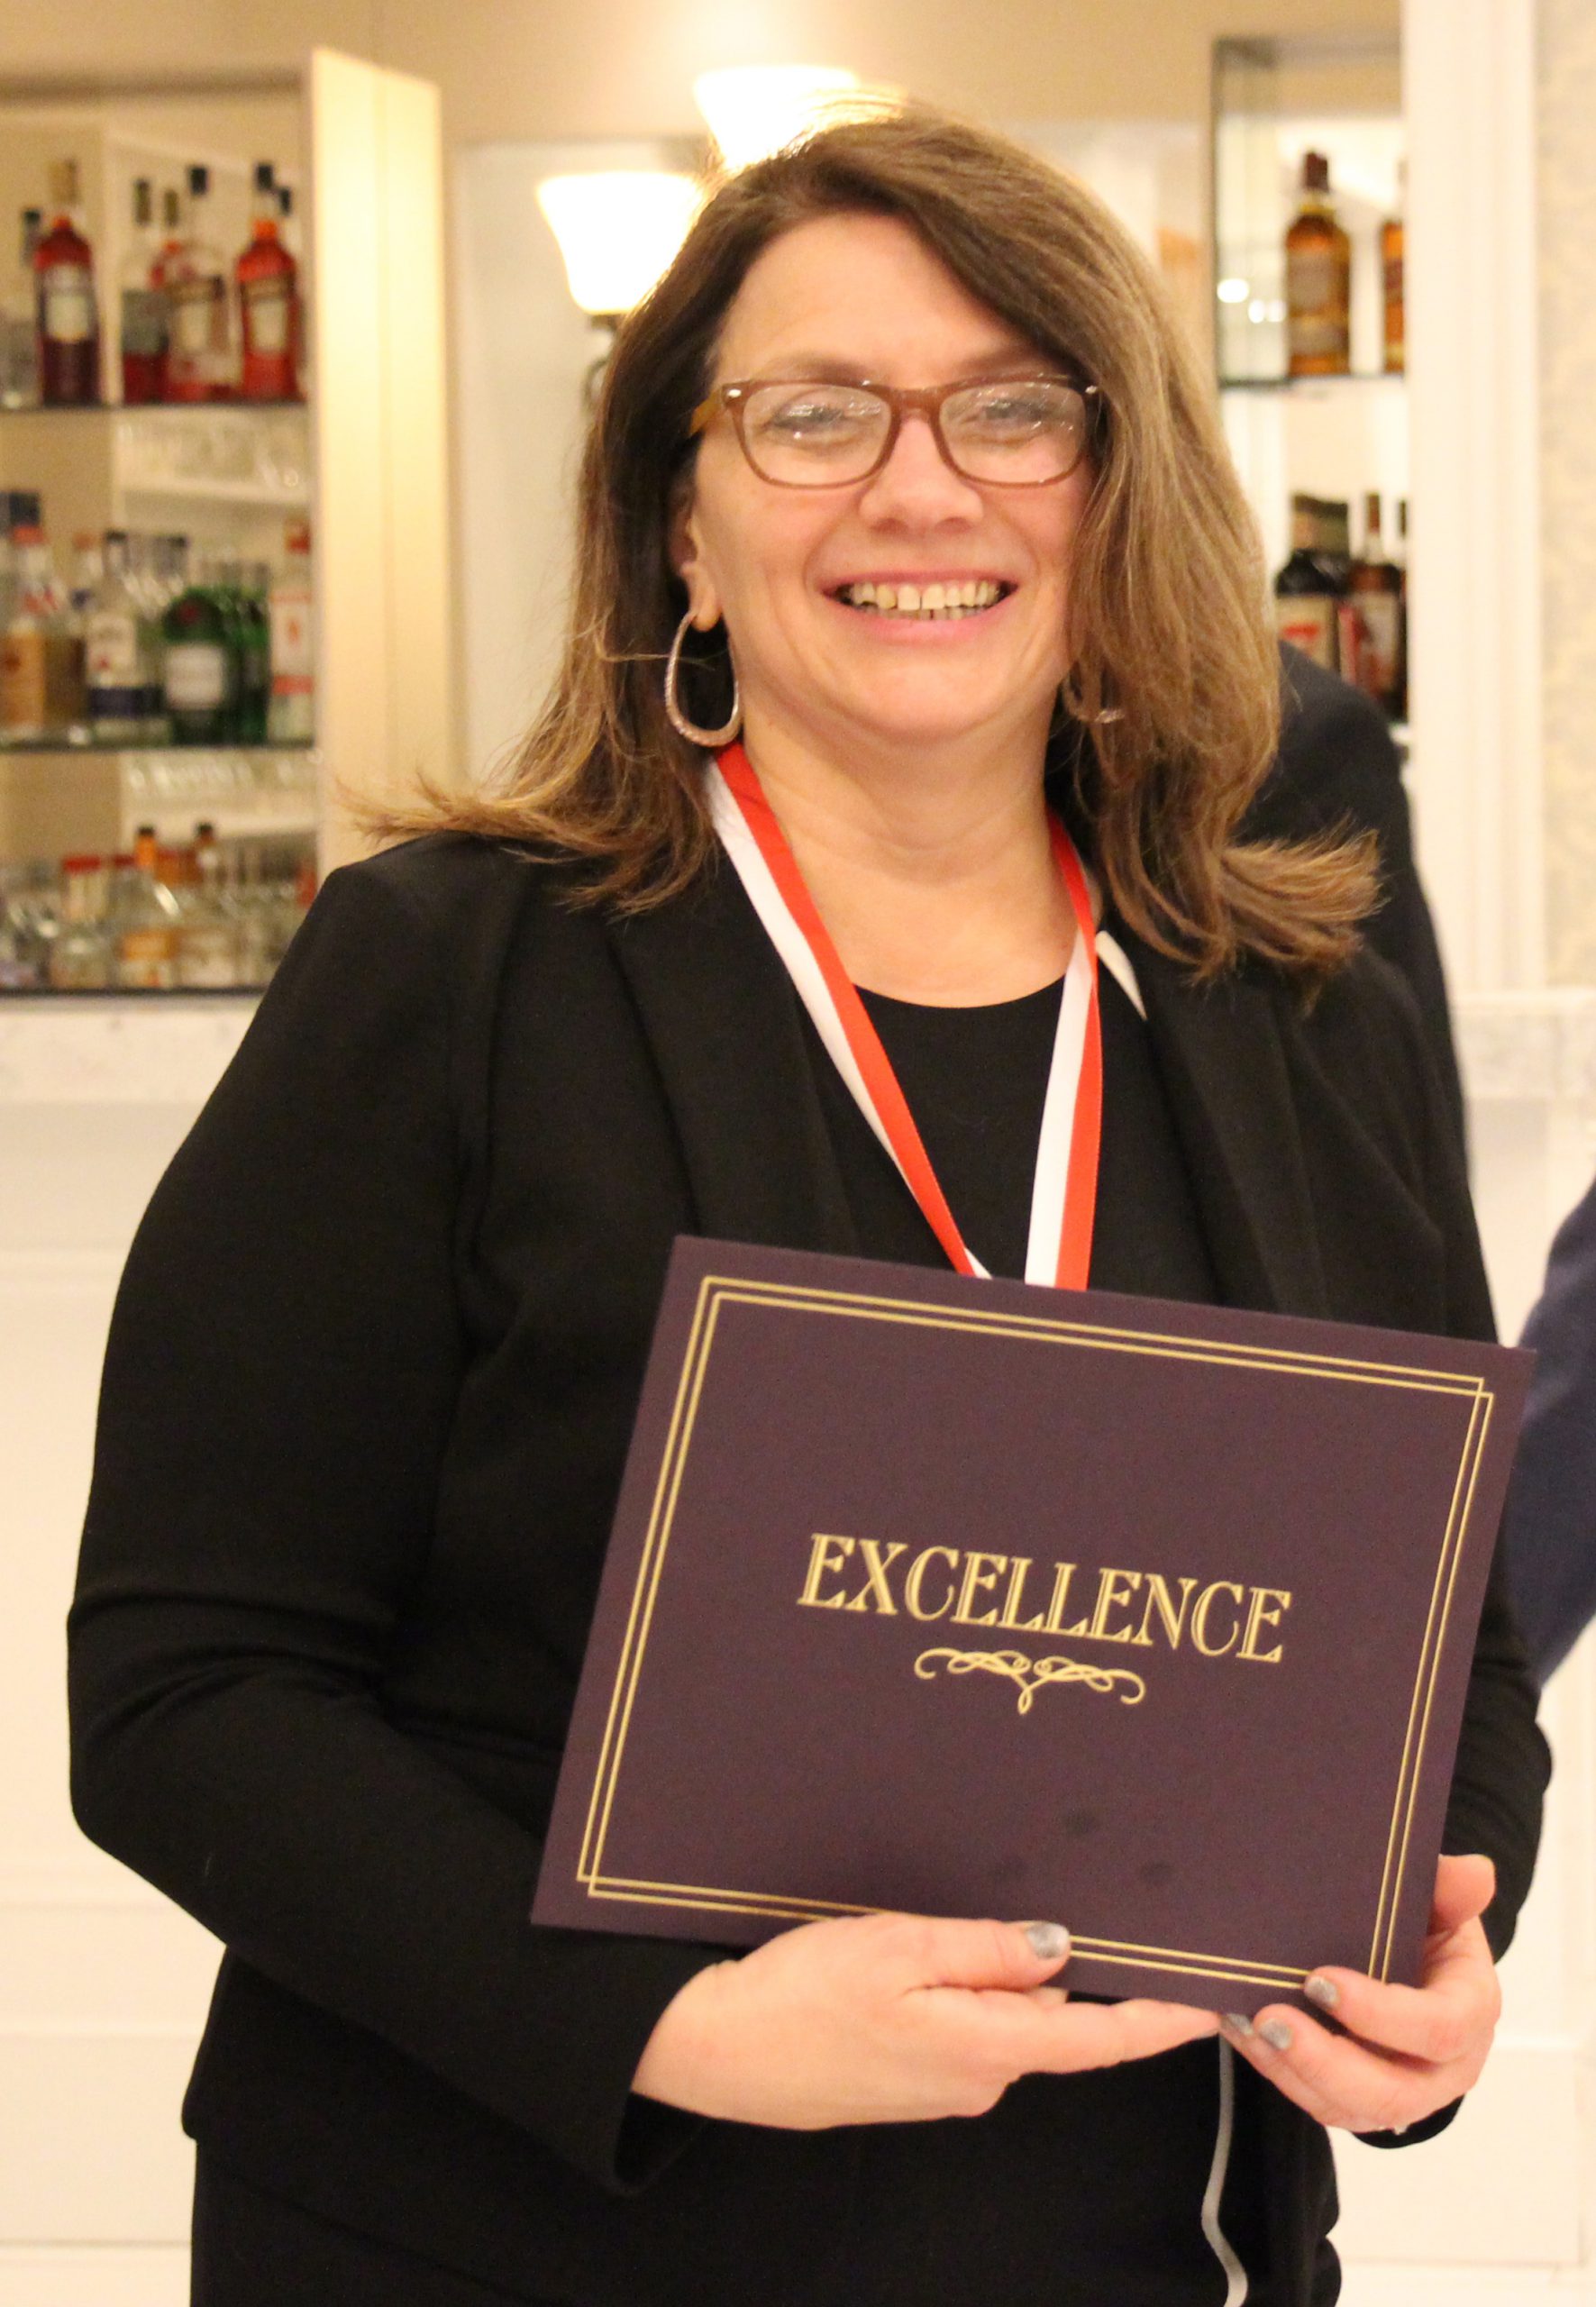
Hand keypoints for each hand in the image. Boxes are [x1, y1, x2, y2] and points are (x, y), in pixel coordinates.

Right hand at [632, 1910, 1217, 2128]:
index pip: (1097, 2041)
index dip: (1159, 2020)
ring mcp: (942, 2083)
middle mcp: (976, 2079)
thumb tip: (1060, 1948)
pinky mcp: (909, 2076)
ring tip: (939, 1923)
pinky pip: (959, 2024)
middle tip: (1049, 1899)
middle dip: (1051, 1968)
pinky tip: (910, 1957)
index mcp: (984, 2048)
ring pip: (998, 2015)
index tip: (1211, 2002)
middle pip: (1046, 2017)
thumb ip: (985, 1949)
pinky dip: (956, 1988)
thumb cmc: (798, 1997)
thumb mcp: (896, 1950)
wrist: (714, 2051)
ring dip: (989, 1971)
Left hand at [1219, 1854, 1500, 2131]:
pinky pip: (1318, 2103)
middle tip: (1271, 2019)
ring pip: (1348, 2108)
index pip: (1439, 2029)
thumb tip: (1477, 1872)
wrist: (1411, 1963)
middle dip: (1326, 2061)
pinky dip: (1276, 2070)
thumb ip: (1449, 1890)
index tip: (1320, 1981)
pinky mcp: (1360, 2104)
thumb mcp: (1439, 1903)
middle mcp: (1444, 2069)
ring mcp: (1402, 2094)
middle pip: (1392, 2093)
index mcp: (1470, 2013)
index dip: (1382, 2014)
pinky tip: (1242, 2031)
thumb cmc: (1426, 1931)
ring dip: (1291, 2070)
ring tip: (1246, 2026)